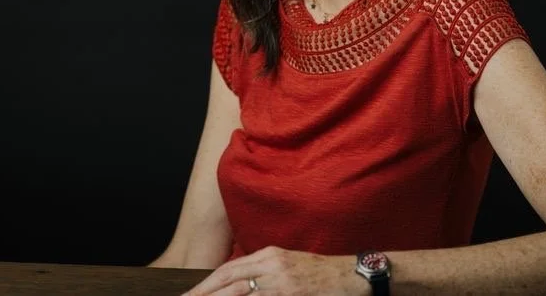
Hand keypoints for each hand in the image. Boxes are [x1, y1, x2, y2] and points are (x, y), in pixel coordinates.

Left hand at [181, 246, 369, 295]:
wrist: (355, 276)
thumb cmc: (323, 274)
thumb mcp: (290, 265)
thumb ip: (265, 272)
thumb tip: (239, 286)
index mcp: (269, 254)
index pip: (229, 269)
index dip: (206, 284)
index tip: (190, 295)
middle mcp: (272, 265)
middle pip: (228, 280)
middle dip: (204, 293)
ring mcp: (282, 282)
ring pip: (240, 293)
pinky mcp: (292, 294)